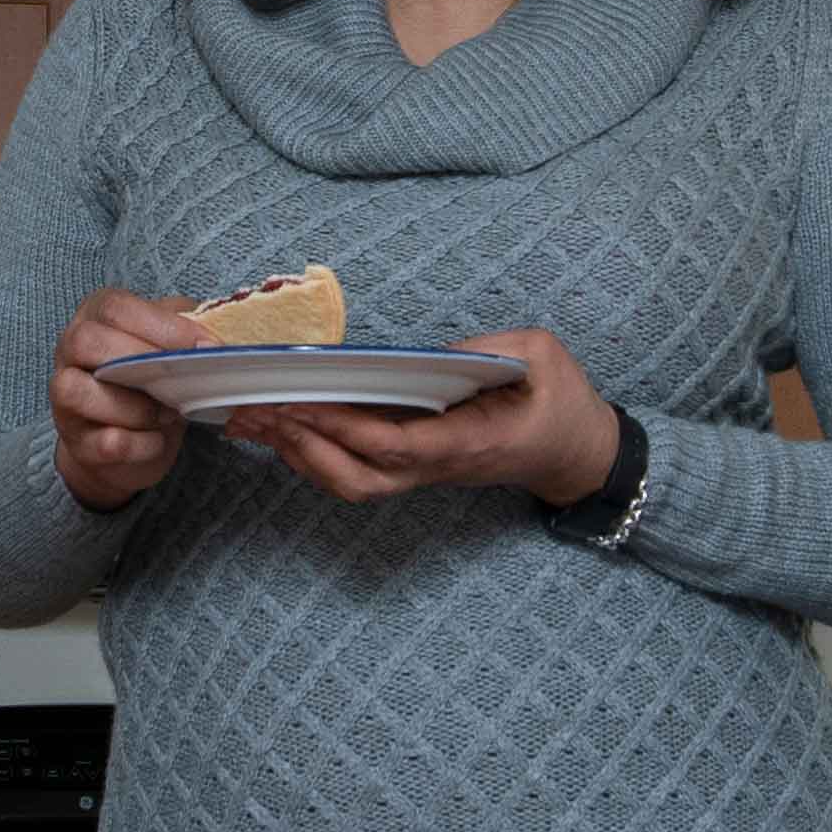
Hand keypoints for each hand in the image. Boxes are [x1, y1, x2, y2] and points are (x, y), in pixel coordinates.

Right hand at [50, 288, 213, 512]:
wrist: (124, 442)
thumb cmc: (147, 381)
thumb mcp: (165, 342)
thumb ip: (182, 325)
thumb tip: (211, 331)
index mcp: (94, 316)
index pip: (116, 308)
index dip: (164, 326)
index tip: (206, 346)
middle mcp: (68, 352)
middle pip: (86, 341)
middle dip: (143, 360)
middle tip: (183, 379)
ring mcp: (64, 400)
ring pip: (78, 391)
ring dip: (136, 406)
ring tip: (169, 413)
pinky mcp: (78, 444)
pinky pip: (105, 442)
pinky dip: (141, 443)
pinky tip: (158, 439)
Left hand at [238, 330, 621, 511]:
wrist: (577, 452)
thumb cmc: (562, 403)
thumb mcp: (540, 356)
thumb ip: (490, 348)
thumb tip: (430, 352)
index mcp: (468, 442)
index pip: (394, 445)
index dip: (343, 428)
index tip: (300, 403)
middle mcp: (437, 466)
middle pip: (357, 478)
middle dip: (303, 446)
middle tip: (256, 409)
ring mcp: (423, 472)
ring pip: (350, 482)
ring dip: (299, 454)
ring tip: (254, 419)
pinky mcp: (414, 466)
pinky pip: (356, 471)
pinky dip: (314, 453)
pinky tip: (284, 426)